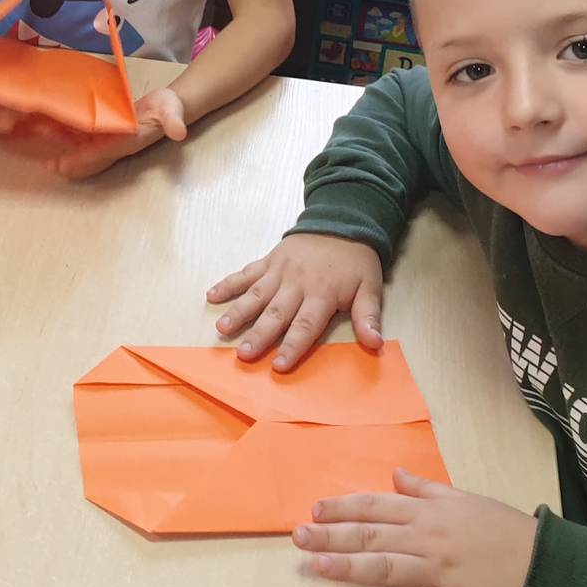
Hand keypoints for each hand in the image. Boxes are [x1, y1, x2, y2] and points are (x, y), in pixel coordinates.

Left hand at [48, 87, 187, 179]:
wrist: (170, 107)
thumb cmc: (169, 108)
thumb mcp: (173, 111)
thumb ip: (174, 121)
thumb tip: (179, 132)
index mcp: (127, 141)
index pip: (102, 154)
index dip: (83, 160)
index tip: (65, 165)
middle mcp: (115, 144)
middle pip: (89, 159)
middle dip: (70, 165)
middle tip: (49, 167)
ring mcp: (110, 140)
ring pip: (83, 150)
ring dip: (65, 151)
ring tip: (45, 154)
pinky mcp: (107, 131)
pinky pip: (85, 139)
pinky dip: (69, 138)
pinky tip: (53, 132)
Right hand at [208, 231, 384, 368]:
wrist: (341, 220)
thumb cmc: (355, 261)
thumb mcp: (370, 287)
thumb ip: (368, 316)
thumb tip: (375, 343)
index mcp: (322, 294)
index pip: (305, 325)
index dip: (292, 345)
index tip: (278, 365)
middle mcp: (297, 284)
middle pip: (276, 313)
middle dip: (259, 335)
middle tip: (243, 354)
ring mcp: (279, 271)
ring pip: (256, 294)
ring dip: (238, 312)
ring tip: (222, 329)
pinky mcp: (269, 260)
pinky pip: (246, 272)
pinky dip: (228, 283)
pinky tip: (211, 295)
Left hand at [293, 468, 538, 586]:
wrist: (546, 566)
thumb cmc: (505, 530)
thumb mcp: (465, 498)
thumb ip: (426, 489)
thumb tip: (395, 475)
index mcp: (430, 511)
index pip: (377, 505)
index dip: (343, 507)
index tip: (315, 510)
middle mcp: (428, 539)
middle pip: (371, 535)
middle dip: (331, 536)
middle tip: (299, 538)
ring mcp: (438, 573)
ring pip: (385, 568)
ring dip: (348, 568)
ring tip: (317, 568)